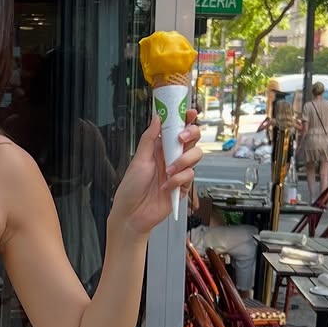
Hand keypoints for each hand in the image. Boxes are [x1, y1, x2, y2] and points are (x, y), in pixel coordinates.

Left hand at [109, 110, 202, 236]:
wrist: (132, 214)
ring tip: (168, 172)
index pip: (177, 128)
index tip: (189, 112)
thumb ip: (149, 138)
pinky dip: (178, 180)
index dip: (185, 118)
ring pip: (196, 155)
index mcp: (159, 147)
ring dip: (183, 161)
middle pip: (192, 138)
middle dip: (191, 134)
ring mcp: (178, 170)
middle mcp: (171, 156)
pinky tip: (166, 186)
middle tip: (181, 139)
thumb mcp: (138, 159)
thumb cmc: (131, 188)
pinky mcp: (183, 185)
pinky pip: (190, 176)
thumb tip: (157, 117)